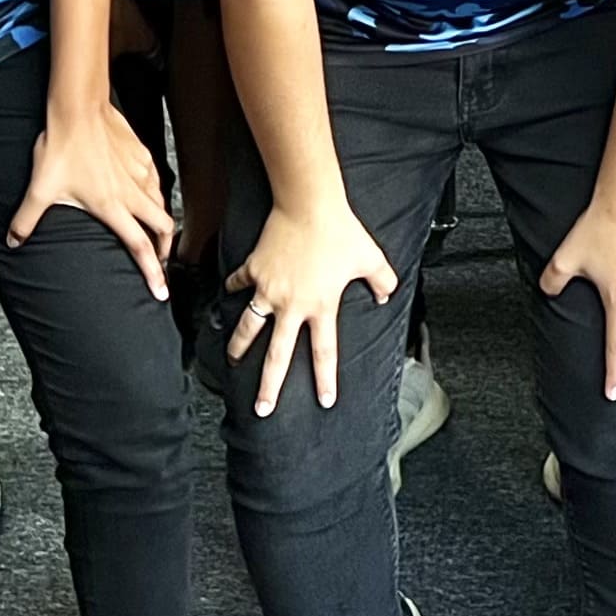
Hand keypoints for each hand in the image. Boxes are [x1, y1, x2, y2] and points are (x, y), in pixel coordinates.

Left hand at [11, 102, 174, 296]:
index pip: (139, 247)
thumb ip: (25, 220)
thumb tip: (13, 240)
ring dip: (161, 219)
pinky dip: (155, 190)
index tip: (160, 290)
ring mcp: (140, 172)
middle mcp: (132, 192)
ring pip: (162, 202)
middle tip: (160, 258)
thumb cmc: (64, 147)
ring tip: (155, 227)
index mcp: (112, 206)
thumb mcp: (40, 189)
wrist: (79, 110)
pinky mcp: (142, 154)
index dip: (152, 272)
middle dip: (166, 247)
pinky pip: (156, 178)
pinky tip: (145, 189)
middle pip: (163, 227)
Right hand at [223, 200, 397, 414]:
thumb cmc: (342, 232)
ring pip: (248, 327)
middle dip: (269, 386)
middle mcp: (292, 305)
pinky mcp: (253, 269)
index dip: (325, 379)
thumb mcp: (371, 258)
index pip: (324, 352)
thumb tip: (386, 295)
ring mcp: (268, 289)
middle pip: (277, 355)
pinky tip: (229, 294)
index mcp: (321, 306)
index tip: (325, 401)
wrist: (309, 205)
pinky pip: (238, 283)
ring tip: (232, 361)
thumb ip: (382, 281)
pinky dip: (233, 288)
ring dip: (239, 346)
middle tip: (262, 409)